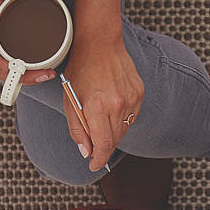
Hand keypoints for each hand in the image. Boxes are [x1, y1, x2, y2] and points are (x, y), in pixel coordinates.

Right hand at [0, 0, 57, 87]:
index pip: (1, 67)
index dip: (21, 73)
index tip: (40, 72)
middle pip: (6, 77)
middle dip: (27, 78)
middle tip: (49, 73)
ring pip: (5, 76)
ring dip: (24, 78)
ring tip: (45, 73)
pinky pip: (4, 70)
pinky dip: (18, 72)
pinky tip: (33, 69)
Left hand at [61, 36, 144, 170]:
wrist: (100, 43)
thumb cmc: (81, 70)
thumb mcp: (70, 100)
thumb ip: (78, 129)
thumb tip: (86, 151)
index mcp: (97, 107)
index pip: (103, 145)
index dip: (99, 160)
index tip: (94, 165)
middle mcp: (117, 105)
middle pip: (114, 140)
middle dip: (103, 146)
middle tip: (93, 143)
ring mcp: (131, 99)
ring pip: (124, 130)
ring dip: (112, 131)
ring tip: (101, 116)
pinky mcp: (139, 93)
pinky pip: (131, 116)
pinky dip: (121, 118)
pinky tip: (112, 105)